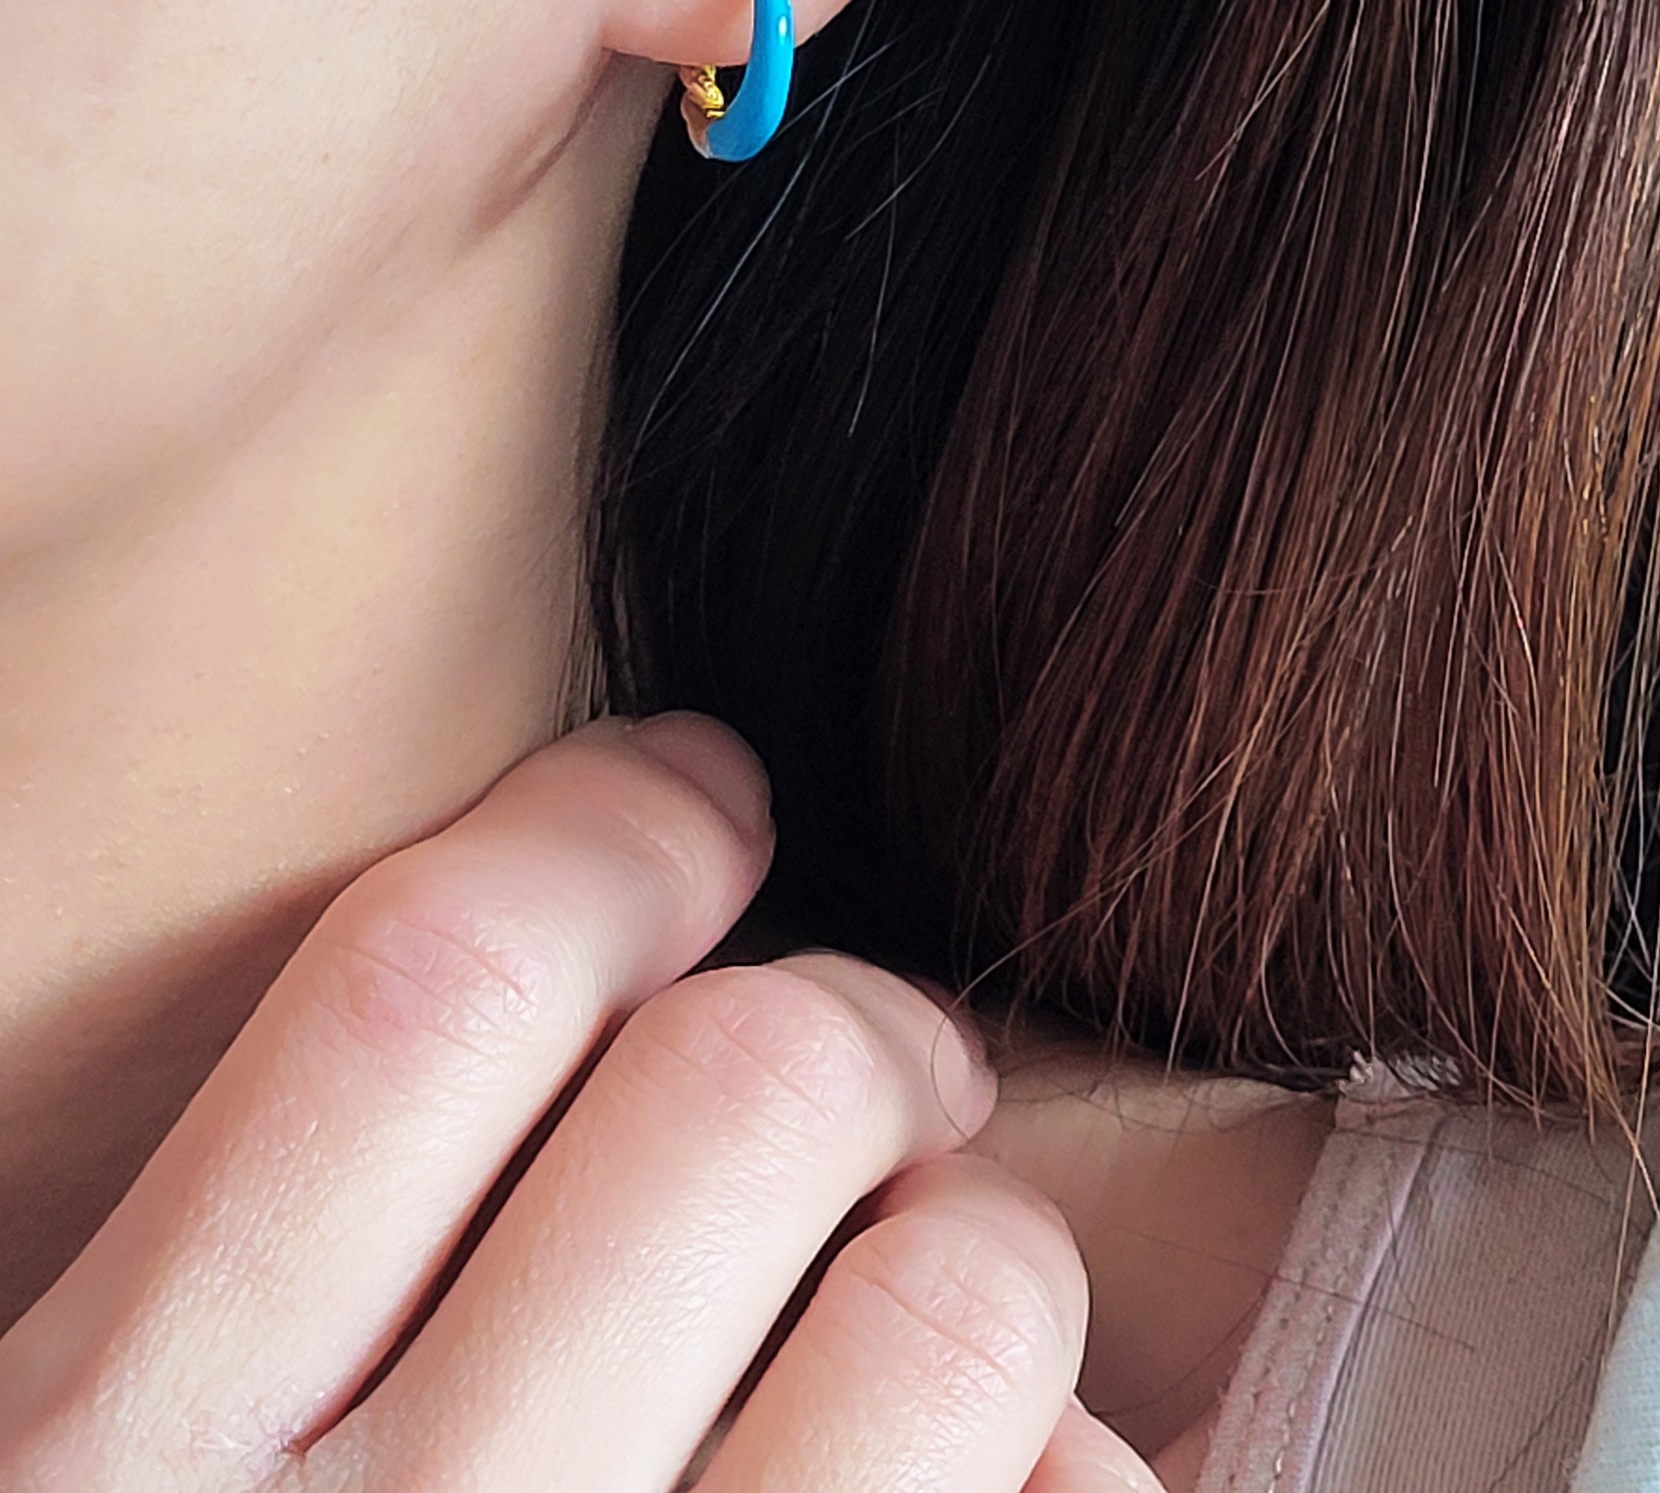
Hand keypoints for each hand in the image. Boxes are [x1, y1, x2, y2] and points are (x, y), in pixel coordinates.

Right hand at [0, 713, 1159, 1489]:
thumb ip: (254, 1320)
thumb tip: (576, 1033)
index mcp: (104, 1472)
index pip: (433, 990)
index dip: (608, 830)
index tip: (698, 801)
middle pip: (738, 1095)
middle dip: (854, 1025)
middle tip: (876, 1071)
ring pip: (950, 1311)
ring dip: (987, 1257)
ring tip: (944, 1310)